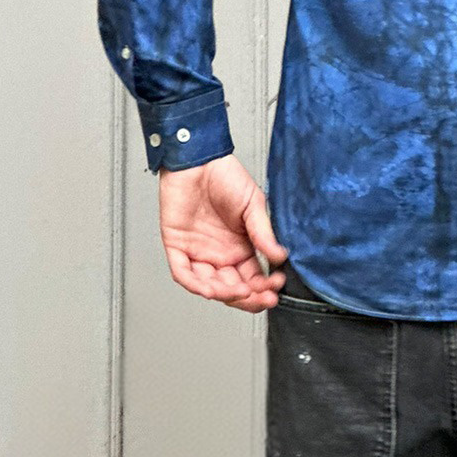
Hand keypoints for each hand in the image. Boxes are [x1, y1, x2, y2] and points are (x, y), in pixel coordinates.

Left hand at [158, 153, 288, 311]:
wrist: (198, 159)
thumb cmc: (224, 176)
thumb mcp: (253, 204)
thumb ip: (263, 232)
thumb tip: (279, 256)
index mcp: (240, 246)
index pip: (253, 278)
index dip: (264, 287)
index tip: (276, 287)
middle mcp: (220, 253)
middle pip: (233, 288)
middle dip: (248, 298)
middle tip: (262, 297)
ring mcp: (198, 252)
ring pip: (210, 286)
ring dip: (225, 294)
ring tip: (240, 292)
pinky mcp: (177, 246)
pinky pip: (183, 273)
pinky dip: (195, 284)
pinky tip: (210, 288)